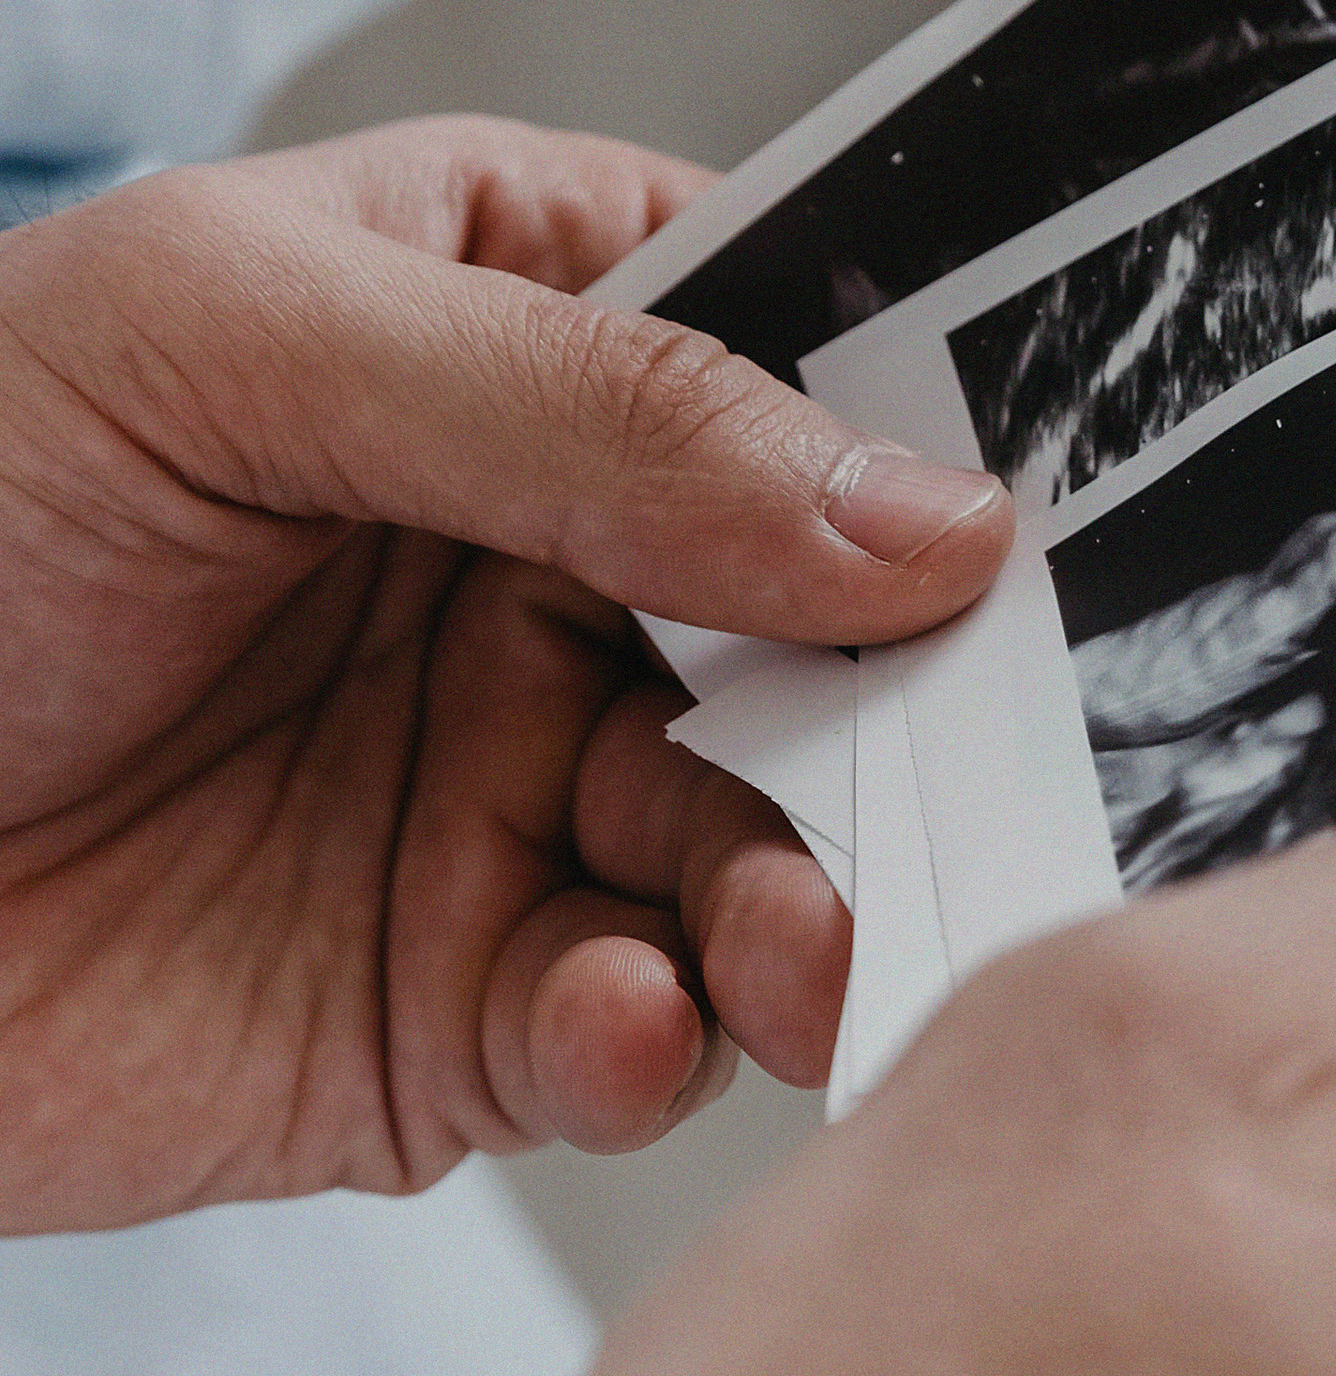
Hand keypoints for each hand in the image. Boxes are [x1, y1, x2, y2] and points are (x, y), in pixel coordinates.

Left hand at [0, 119, 1008, 1226]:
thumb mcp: (239, 341)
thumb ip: (589, 409)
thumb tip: (929, 516)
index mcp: (522, 331)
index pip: (809, 358)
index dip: (941, 438)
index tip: (1056, 521)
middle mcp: (560, 568)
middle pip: (837, 635)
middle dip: (917, 709)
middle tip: (974, 771)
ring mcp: (518, 796)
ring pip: (769, 855)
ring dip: (814, 901)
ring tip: (797, 938)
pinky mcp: (451, 1015)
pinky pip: (624, 1038)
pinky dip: (649, 1044)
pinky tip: (601, 1022)